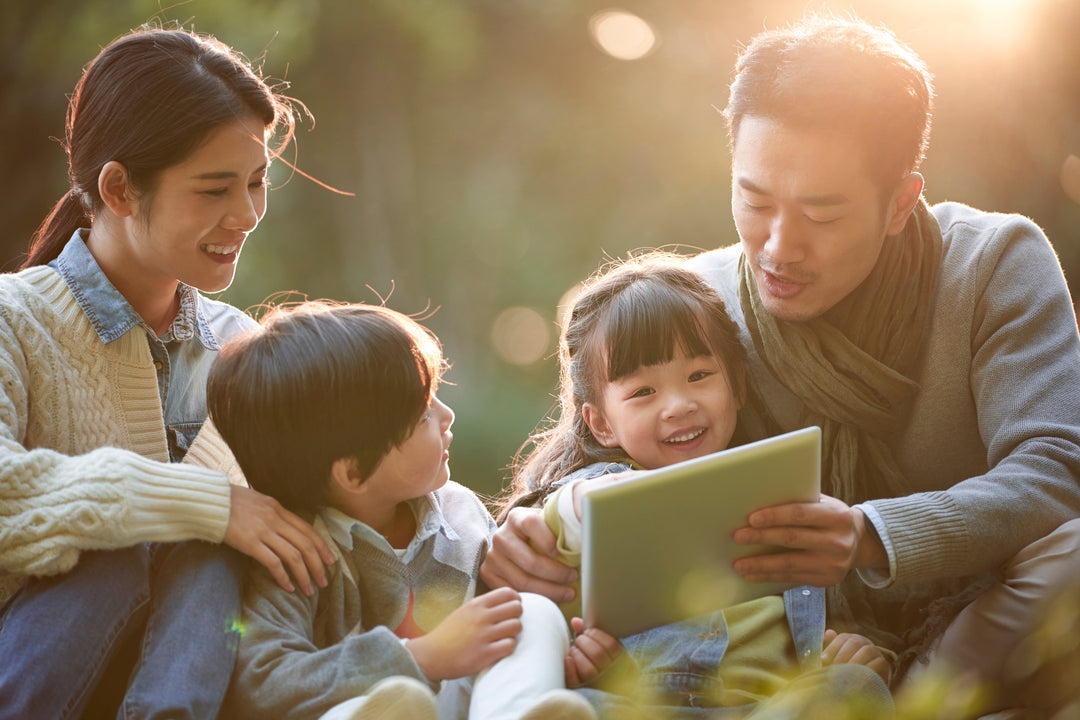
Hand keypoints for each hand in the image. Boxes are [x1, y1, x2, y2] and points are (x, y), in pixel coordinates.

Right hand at [224, 485, 334, 594]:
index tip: (330, 560)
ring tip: (310, 589)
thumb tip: (283, 527)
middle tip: (324, 581)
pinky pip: (273, 562)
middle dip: (318, 565)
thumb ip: (271, 513)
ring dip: (304, 575)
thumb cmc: (229, 501)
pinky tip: (288, 587)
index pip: (307, 529)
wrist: (208, 500)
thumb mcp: (257, 501)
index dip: (321, 546)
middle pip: (305, 544)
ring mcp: (263, 531)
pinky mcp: (249, 543)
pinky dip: (283, 576)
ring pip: (293, 556)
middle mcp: (275, 519)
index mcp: (278, 508)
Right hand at [406, 587, 522, 680]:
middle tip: (509, 624)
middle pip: (517, 608)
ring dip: (514, 633)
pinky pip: (510, 645)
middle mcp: (481, 617)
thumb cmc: (449, 634)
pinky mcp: (484, 654)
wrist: (431, 655)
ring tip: (505, 637)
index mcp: (477, 604)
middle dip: (517, 616)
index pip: (508, 592)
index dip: (516, 600)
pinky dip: (508, 647)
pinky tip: (500, 649)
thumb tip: (509, 602)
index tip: (512, 608)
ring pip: (517, 626)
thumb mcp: (465, 611)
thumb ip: (484, 606)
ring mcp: (483, 635)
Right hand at [480, 507, 576, 602]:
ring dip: (549, 591)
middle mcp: (500, 535)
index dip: (547, 539)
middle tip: (574, 579)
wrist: (513, 541)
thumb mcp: (548, 523)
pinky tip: (550, 599)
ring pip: (522, 581)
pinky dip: (534, 599)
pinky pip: (513, 592)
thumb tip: (587, 530)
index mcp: (517, 517)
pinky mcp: (487, 573)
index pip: (531, 524)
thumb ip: (562, 526)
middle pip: (530, 561)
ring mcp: (492, 556)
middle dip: (556, 574)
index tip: (561, 552)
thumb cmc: (541, 534)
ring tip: (568, 593)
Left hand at [564, 617, 623, 687]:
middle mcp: (611, 675)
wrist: (600, 686)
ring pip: (588, 669)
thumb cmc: (601, 660)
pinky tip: (567, 659)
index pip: (611, 646)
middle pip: (598, 655)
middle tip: (579, 640)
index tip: (589, 631)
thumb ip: (591, 633)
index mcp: (620, 662)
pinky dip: (569, 668)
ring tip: (574, 649)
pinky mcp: (582, 690)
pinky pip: (575, 681)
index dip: (597, 635)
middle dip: (584, 642)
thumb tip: (575, 622)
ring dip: (577, 654)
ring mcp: (597, 685)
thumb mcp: (603, 646)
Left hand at [731, 495, 885, 586]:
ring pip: (790, 564)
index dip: (775, 516)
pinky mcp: (826, 580)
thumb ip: (799, 502)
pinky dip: (769, 576)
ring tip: (739, 563)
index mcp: (836, 516)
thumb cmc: (829, 517)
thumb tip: (759, 502)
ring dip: (761, 564)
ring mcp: (833, 563)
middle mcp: (837, 541)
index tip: (751, 518)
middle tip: (738, 537)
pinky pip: (792, 578)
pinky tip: (752, 574)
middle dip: (761, 538)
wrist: (858, 542)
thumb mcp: (823, 504)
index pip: (800, 514)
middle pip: (792, 539)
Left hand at [823, 629, 890, 684]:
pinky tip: (857, 679)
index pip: (842, 638)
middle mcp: (865, 643)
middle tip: (834, 669)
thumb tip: (828, 633)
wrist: (862, 692)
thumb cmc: (844, 675)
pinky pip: (878, 663)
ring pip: (867, 650)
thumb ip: (831, 649)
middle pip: (854, 642)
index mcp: (852, 639)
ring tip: (844, 674)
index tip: (823, 660)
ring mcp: (876, 653)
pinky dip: (867, 670)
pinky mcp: (884, 665)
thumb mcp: (835, 662)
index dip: (832, 648)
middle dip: (842, 655)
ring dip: (854, 662)